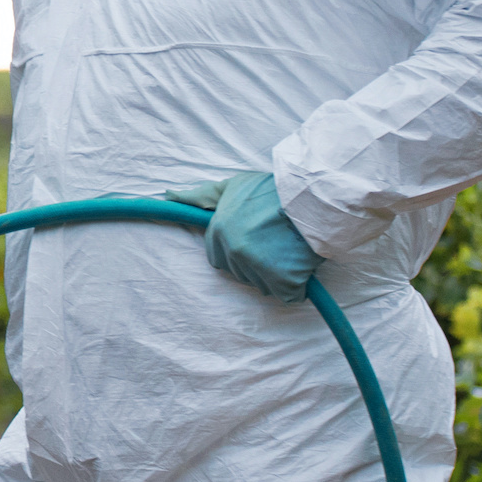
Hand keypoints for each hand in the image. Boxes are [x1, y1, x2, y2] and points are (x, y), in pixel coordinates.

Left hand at [166, 170, 321, 303]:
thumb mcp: (233, 186)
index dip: (238, 252)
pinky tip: (303, 265)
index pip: (218, 259)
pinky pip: (289, 294)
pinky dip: (298, 286)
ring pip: (263, 285)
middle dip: (258, 263)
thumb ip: (201, 196)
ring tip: (290, 249)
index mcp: (218, 233)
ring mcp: (258, 268)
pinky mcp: (284, 281)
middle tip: (277, 242)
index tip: (256, 240)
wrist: (313, 195)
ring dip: (278, 274)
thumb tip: (169, 196)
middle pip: (240, 273)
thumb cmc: (273, 189)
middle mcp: (233, 252)